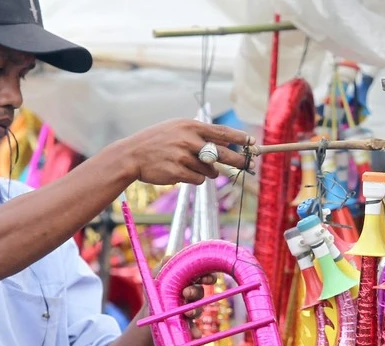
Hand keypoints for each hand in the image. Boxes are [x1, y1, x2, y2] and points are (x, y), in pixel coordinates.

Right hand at [123, 120, 251, 186]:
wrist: (132, 155)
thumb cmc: (157, 142)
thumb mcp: (176, 129)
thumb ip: (198, 135)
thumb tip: (225, 147)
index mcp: (190, 126)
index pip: (221, 132)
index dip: (239, 139)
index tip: (253, 142)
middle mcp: (189, 140)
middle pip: (223, 154)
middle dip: (239, 161)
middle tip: (250, 165)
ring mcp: (183, 156)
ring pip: (211, 171)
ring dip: (207, 172)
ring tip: (190, 165)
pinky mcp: (178, 172)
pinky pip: (199, 180)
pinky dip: (196, 178)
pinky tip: (182, 172)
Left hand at [139, 272, 217, 338]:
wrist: (148, 317)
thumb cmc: (155, 293)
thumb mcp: (156, 278)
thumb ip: (163, 267)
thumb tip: (169, 257)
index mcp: (187, 280)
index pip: (202, 275)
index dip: (207, 276)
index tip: (207, 279)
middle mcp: (192, 294)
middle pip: (200, 292)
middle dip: (196, 292)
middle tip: (187, 293)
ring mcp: (191, 309)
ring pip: (198, 309)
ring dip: (195, 311)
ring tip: (187, 313)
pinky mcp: (188, 324)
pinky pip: (195, 328)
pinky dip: (196, 331)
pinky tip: (195, 335)